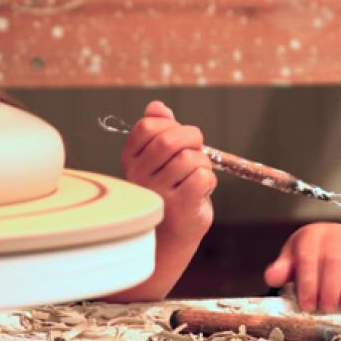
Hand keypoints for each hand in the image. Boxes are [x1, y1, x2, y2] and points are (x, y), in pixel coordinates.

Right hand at [120, 100, 216, 242]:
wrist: (172, 233)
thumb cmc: (168, 189)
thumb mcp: (160, 159)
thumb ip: (159, 130)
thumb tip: (157, 106)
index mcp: (131, 159)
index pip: (148, 126)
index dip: (171, 125)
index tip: (178, 137)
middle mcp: (139, 175)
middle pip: (169, 140)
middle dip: (192, 138)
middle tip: (197, 150)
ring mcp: (158, 192)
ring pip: (190, 159)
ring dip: (203, 163)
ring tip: (196, 176)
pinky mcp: (179, 206)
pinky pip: (202, 177)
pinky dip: (209, 180)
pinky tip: (201, 191)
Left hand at [264, 223, 340, 312]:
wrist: (329, 244)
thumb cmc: (309, 257)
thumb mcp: (291, 260)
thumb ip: (283, 269)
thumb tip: (273, 275)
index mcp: (313, 235)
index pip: (309, 257)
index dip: (308, 283)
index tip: (307, 305)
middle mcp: (337, 234)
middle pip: (334, 259)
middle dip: (330, 288)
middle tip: (327, 308)